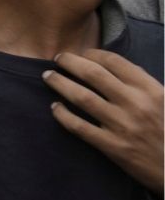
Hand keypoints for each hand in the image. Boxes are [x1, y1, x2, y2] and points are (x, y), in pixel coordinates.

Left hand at [46, 49, 163, 194]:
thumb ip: (143, 83)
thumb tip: (112, 66)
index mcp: (151, 90)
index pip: (114, 62)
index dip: (92, 54)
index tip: (81, 53)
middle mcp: (136, 104)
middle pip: (93, 74)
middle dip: (71, 62)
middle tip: (58, 59)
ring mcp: (123, 125)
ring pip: (82, 98)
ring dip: (61, 84)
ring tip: (48, 76)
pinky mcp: (113, 146)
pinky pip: (80, 127)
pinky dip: (63, 115)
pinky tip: (54, 107)